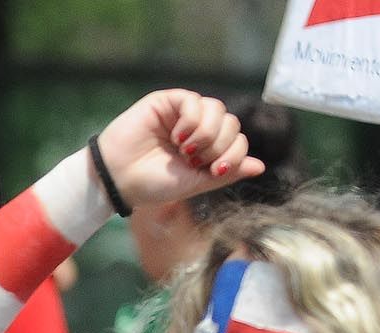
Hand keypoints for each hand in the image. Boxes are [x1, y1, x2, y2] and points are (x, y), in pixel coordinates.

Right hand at [96, 89, 263, 209]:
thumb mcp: (197, 183)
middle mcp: (198, 129)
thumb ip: (227, 172)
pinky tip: (176, 136)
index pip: (237, 139)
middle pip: (231, 122)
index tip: (213, 171)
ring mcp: (183, 114)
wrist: (120, 179)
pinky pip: (195, 101)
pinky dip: (192, 120)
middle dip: (219, 145)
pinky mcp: (167, 102)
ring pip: (217, 109)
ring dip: (207, 133)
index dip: (233, 154)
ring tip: (185, 149)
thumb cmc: (153, 185)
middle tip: (194, 160)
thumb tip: (259, 166)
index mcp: (207, 149)